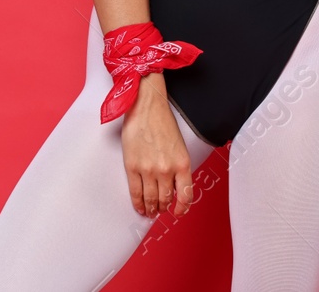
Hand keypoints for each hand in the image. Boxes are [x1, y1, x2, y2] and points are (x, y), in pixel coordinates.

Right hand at [120, 73, 195, 218]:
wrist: (145, 106)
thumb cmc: (162, 121)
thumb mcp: (179, 145)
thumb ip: (178, 165)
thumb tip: (174, 184)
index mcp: (182, 163)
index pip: (186, 195)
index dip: (182, 207)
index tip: (179, 211)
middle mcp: (167, 169)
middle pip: (166, 199)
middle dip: (164, 207)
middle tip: (162, 209)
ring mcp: (148, 170)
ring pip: (151, 199)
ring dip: (152, 208)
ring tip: (151, 211)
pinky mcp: (133, 167)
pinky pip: (136, 192)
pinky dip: (138, 203)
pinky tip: (140, 207)